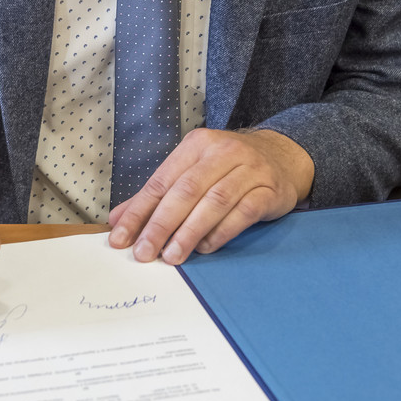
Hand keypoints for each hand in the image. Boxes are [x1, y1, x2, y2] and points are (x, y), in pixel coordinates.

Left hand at [107, 129, 313, 264]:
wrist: (282, 155)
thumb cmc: (228, 167)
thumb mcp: (192, 170)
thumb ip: (157, 195)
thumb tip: (118, 220)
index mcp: (196, 145)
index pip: (161, 180)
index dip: (139, 211)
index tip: (121, 238)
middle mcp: (222, 152)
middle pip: (186, 190)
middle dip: (161, 225)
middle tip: (144, 253)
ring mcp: (249, 169)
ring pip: (214, 202)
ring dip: (189, 232)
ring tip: (172, 256)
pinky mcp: (270, 190)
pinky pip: (243, 212)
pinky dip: (222, 232)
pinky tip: (206, 248)